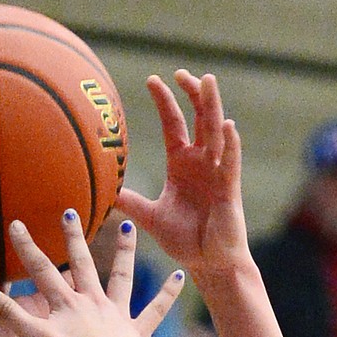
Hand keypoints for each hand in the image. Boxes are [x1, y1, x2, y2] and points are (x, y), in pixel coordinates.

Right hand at [0, 215, 182, 336]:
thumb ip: (8, 314)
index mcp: (67, 304)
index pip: (42, 271)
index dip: (27, 247)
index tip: (16, 223)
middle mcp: (93, 302)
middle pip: (82, 264)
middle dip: (74, 237)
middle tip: (71, 210)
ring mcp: (118, 315)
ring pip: (123, 277)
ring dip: (126, 252)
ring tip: (128, 226)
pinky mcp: (137, 332)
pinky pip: (156, 310)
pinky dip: (168, 294)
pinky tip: (181, 276)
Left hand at [117, 71, 247, 283]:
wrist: (208, 265)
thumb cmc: (186, 241)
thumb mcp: (151, 218)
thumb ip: (130, 202)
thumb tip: (104, 193)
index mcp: (182, 163)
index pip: (174, 123)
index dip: (165, 101)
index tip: (152, 80)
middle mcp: (201, 161)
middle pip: (199, 117)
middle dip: (192, 93)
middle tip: (181, 72)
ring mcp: (217, 172)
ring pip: (216, 131)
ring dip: (213, 106)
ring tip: (208, 80)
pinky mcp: (229, 189)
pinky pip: (231, 162)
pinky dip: (231, 145)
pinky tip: (228, 126)